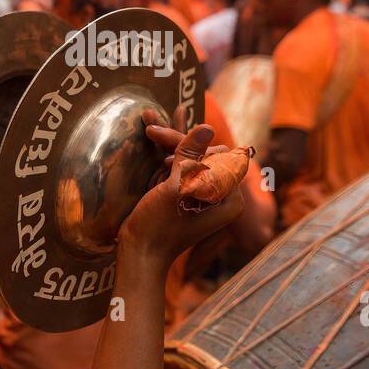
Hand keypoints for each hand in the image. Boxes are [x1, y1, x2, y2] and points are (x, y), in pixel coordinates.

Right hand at [116, 108, 242, 272]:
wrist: (139, 253)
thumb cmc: (160, 226)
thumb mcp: (176, 190)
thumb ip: (190, 157)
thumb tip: (207, 125)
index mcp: (229, 197)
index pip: (217, 155)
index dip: (191, 148)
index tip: (163, 150)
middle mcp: (221, 193)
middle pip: (202, 152)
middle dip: (176, 141)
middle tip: (151, 131)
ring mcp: (202, 191)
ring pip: (188, 154)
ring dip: (169, 136)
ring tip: (150, 114)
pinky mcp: (184, 191)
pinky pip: (180, 161)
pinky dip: (172, 142)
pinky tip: (172, 116)